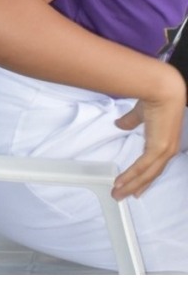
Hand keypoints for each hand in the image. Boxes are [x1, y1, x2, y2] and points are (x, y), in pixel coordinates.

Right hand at [111, 65, 186, 198]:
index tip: (137, 187)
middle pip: (151, 175)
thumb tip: (119, 124)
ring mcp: (164, 151)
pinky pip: (142, 167)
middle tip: (123, 196)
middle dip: (136, 186)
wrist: (162, 89)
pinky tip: (121, 183)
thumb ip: (130, 121)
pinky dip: (130, 176)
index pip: (156, 165)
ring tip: (117, 193)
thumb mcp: (140, 113)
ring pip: (146, 175)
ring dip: (131, 185)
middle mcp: (168, 150)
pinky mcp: (158, 149)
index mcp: (166, 142)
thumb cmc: (155, 97)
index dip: (146, 177)